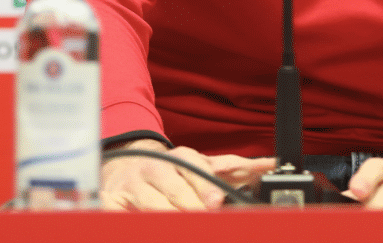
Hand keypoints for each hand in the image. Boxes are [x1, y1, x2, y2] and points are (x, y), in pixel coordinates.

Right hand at [100, 139, 273, 210]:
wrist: (127, 165)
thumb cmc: (171, 170)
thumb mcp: (201, 165)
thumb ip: (233, 167)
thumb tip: (268, 164)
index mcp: (180, 158)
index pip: (194, 170)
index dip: (204, 187)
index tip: (215, 201)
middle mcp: (156, 167)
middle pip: (173, 188)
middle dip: (189, 204)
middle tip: (202, 216)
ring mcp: (133, 183)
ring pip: (150, 201)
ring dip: (164, 214)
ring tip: (177, 223)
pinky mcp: (113, 198)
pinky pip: (116, 209)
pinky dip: (123, 216)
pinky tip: (134, 220)